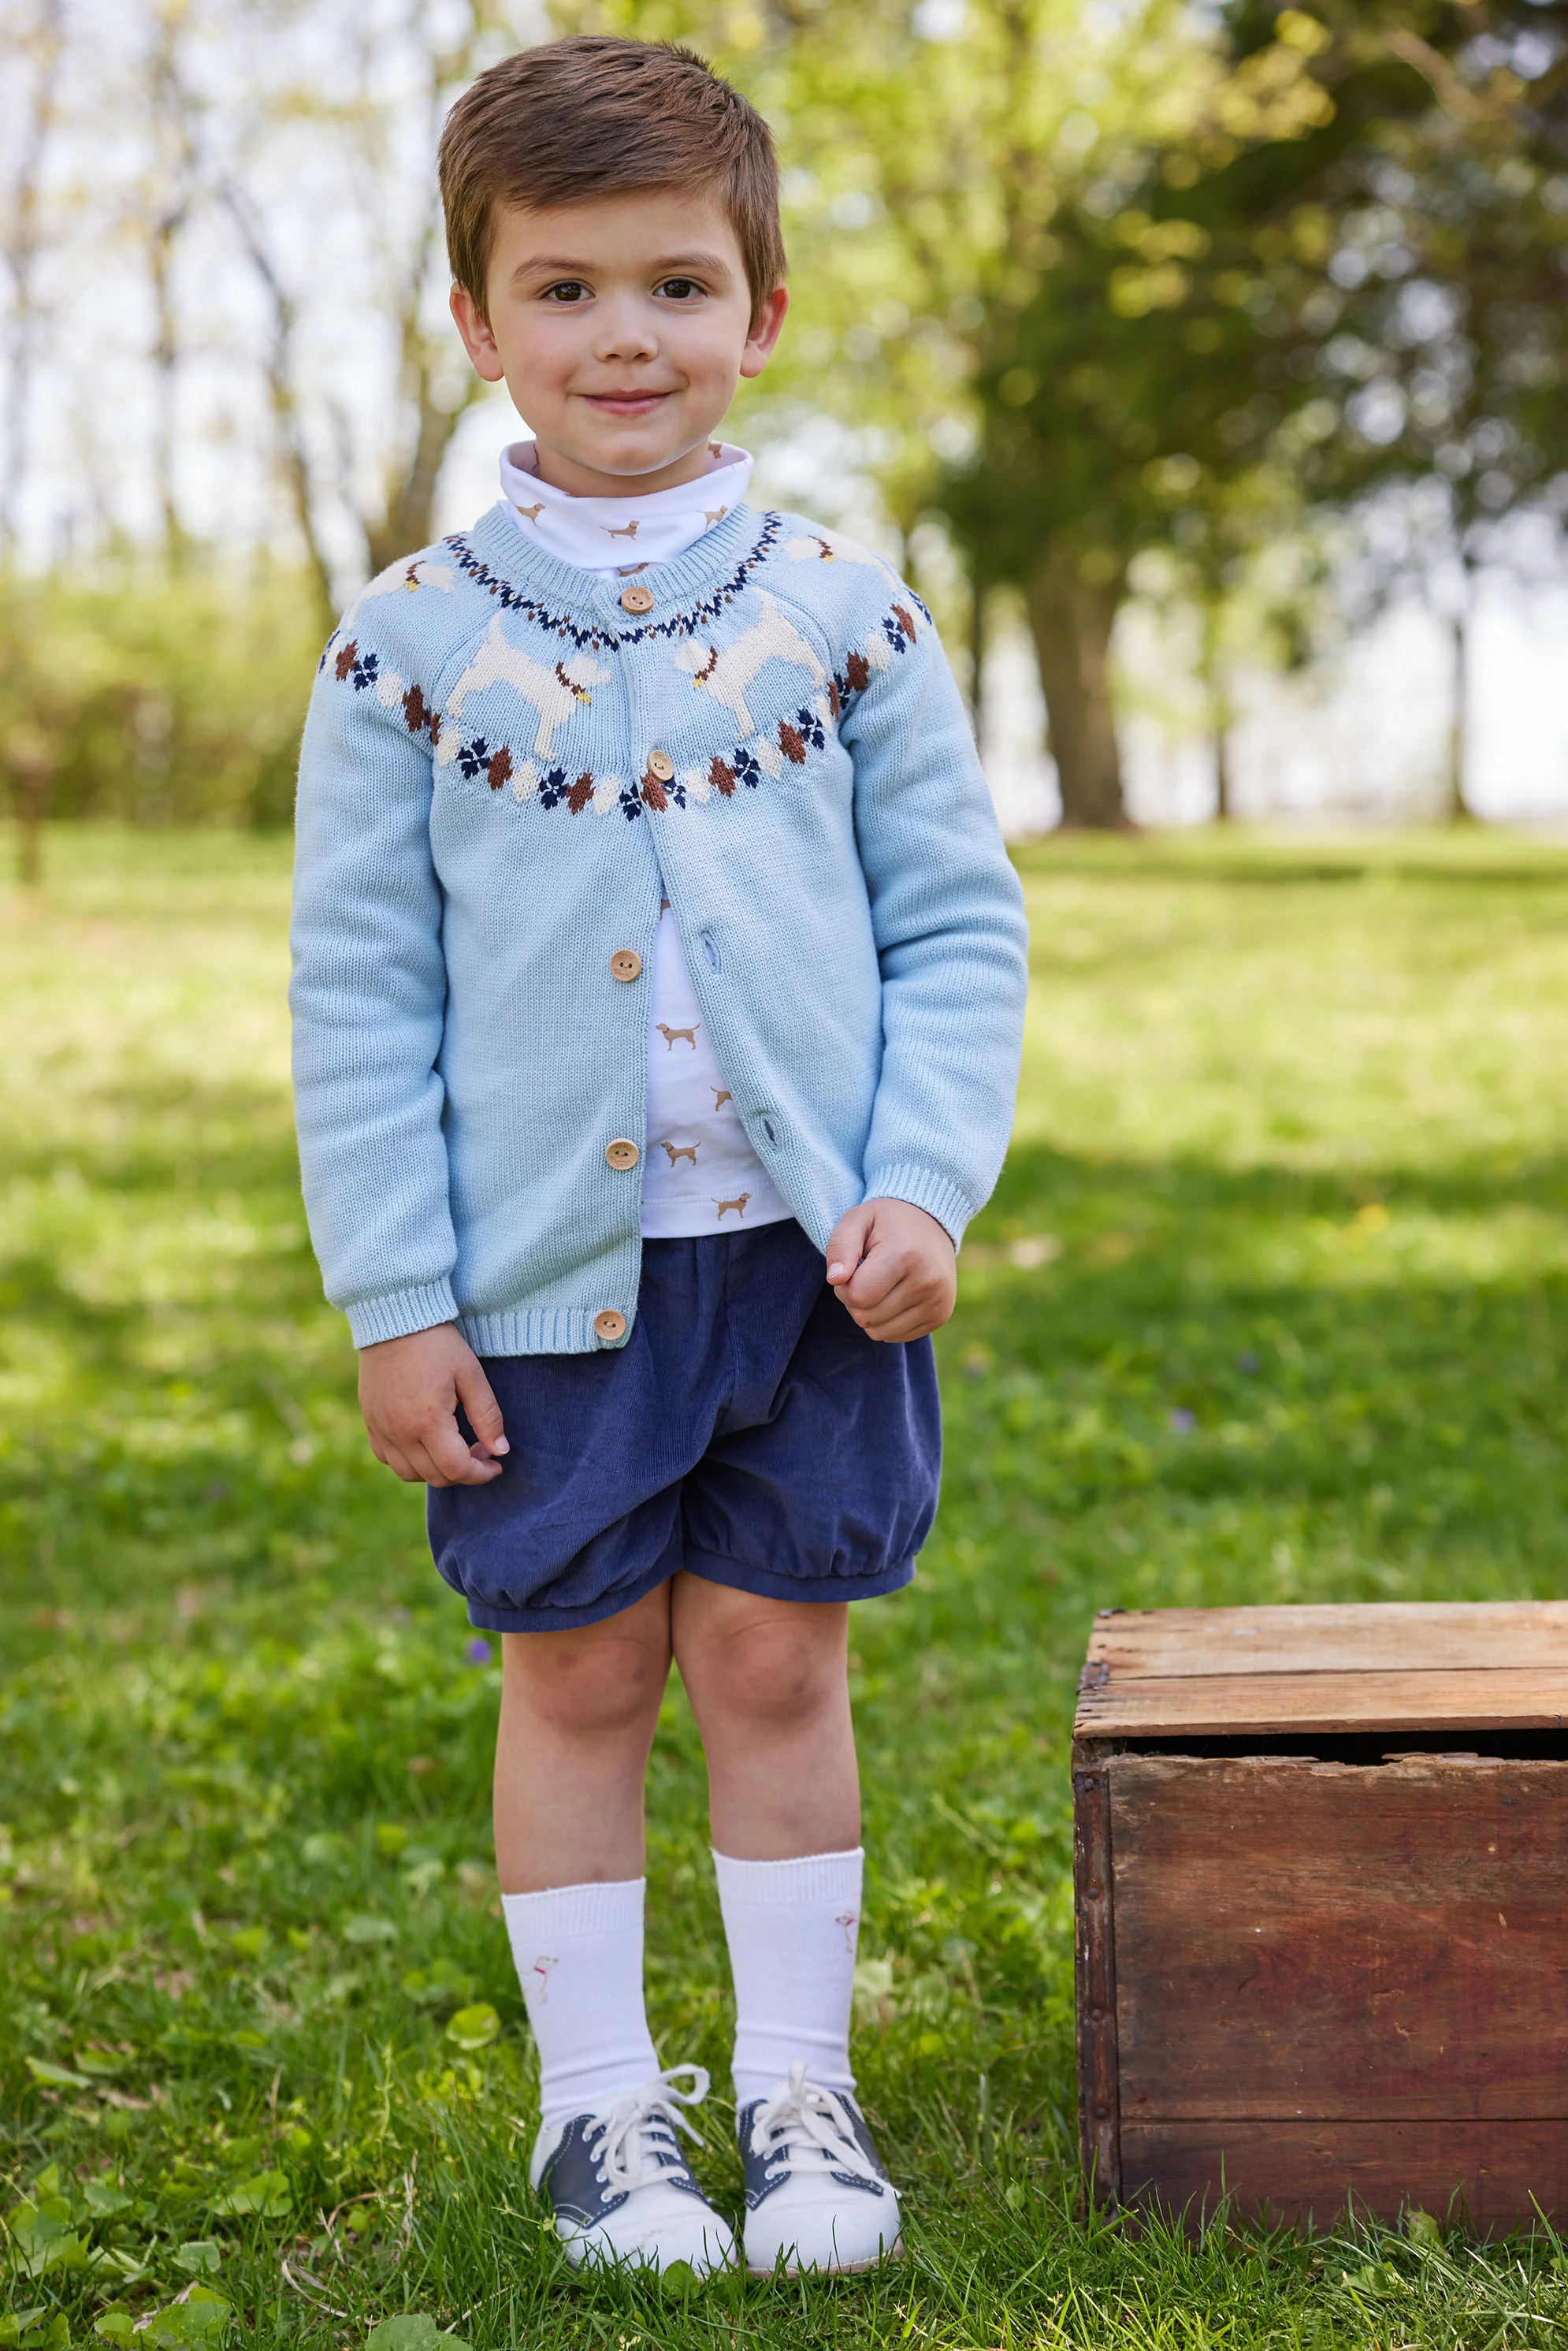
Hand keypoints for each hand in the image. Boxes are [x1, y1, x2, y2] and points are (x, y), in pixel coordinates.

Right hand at [357, 1322, 508, 1486]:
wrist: (395, 1319)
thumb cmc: (437, 1343)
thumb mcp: (471, 1375)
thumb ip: (487, 1416)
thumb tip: (500, 1451)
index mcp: (428, 1421)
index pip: (457, 1469)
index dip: (481, 1474)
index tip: (496, 1463)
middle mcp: (400, 1432)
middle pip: (435, 1476)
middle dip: (463, 1471)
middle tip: (480, 1449)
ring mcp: (381, 1429)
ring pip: (409, 1473)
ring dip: (435, 1470)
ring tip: (453, 1447)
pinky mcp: (370, 1421)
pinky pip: (387, 1458)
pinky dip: (409, 1460)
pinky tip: (425, 1441)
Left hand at [824, 1197, 956, 1342]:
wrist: (933, 1222)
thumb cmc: (887, 1222)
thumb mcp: (858, 1219)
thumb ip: (840, 1246)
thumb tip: (835, 1280)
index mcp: (905, 1256)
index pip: (858, 1296)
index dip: (844, 1287)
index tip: (852, 1269)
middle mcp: (927, 1282)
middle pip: (866, 1318)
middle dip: (856, 1301)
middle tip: (867, 1275)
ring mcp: (938, 1302)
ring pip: (879, 1332)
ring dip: (870, 1314)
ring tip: (882, 1285)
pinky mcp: (941, 1316)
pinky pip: (896, 1336)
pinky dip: (887, 1321)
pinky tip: (895, 1296)